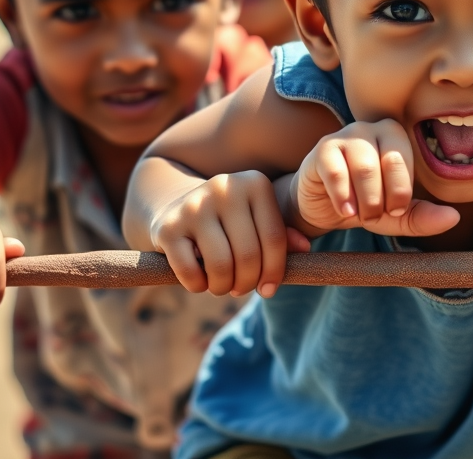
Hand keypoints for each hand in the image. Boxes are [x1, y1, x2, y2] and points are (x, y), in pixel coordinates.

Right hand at [149, 170, 309, 297]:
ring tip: (223, 286)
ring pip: (221, 266)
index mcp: (255, 184)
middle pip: (249, 255)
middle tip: (242, 289)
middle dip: (248, 283)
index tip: (269, 289)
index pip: (275, 238)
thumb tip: (304, 249)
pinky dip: (198, 286)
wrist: (174, 207)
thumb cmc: (229, 222)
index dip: (275, 271)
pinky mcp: (168, 227)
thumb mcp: (258, 220)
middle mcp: (225, 188)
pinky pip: (190, 272)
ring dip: (224, 287)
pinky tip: (201, 282)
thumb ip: (282, 235)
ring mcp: (194, 205)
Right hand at [292, 119, 458, 237]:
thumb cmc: (363, 202)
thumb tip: (454, 218)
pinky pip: (336, 171)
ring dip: (366, 200)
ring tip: (361, 216)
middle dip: (387, 196)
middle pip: (391, 159)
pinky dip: (344, 197)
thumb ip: (422, 217)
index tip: (394, 210)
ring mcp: (346, 135)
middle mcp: (372, 128)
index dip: (402, 191)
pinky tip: (345, 211)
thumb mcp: (394, 215)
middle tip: (377, 215)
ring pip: (365, 166)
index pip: (408, 161)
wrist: (321, 206)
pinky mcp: (322, 149)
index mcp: (396, 137)